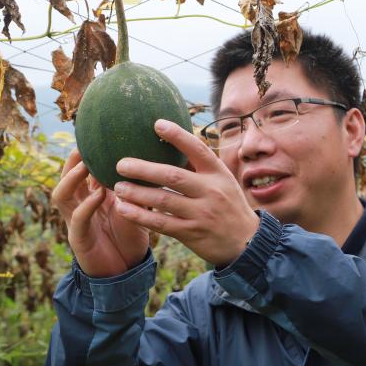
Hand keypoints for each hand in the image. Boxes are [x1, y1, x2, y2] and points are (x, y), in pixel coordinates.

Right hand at [51, 149, 149, 277]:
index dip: (86, 152)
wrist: (125, 271)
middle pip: (66, 177)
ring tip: (87, 165)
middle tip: (86, 144)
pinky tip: (99, 195)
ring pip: (63, 195)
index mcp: (92, 196)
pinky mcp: (78, 240)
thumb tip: (159, 161)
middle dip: (73, 160)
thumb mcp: (137, 207)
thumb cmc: (130, 236)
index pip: (82, 169)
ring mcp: (75, 222)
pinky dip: (87, 206)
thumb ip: (140, 187)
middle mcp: (80, 205)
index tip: (98, 133)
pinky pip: (77, 219)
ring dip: (73, 179)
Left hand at [111, 119, 261, 265]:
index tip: (157, 124)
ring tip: (118, 187)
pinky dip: (139, 216)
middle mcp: (211, 191)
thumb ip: (200, 166)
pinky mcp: (192, 233)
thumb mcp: (222, 182)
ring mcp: (201, 213)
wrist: (247, 241)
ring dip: (136, 193)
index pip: (197, 150)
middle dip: (143, 169)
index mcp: (218, 174)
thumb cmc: (227, 205)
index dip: (178, 136)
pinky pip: (161, 223)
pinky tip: (124, 209)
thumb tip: (171, 141)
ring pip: (162, 200)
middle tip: (121, 164)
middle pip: (172, 176)